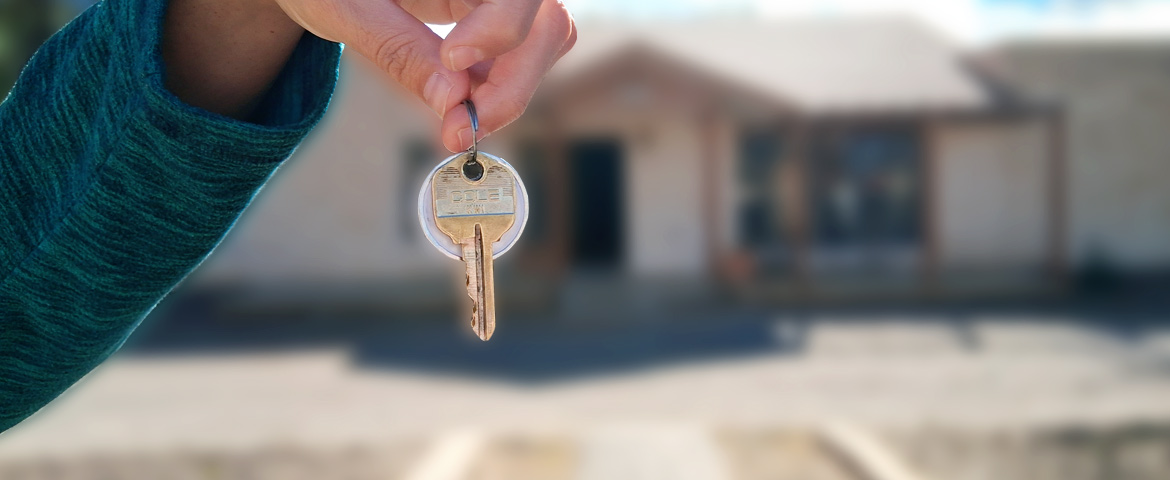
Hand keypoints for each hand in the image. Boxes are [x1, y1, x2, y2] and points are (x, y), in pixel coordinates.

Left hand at [274, 0, 576, 151]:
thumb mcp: (345, 11)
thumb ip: (400, 51)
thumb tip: (453, 101)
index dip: (499, 29)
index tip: (453, 61)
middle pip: (545, 21)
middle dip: (513, 81)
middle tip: (461, 128)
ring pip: (544, 40)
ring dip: (508, 90)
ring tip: (455, 123)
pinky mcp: (489, 17)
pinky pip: (518, 55)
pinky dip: (495, 89)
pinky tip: (457, 106)